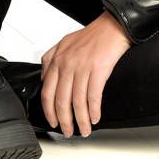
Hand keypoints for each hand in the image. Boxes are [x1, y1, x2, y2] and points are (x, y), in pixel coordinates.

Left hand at [40, 11, 132, 136]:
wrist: (113, 27)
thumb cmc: (92, 35)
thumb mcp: (65, 43)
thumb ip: (51, 60)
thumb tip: (45, 78)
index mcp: (57, 59)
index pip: (47, 91)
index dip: (49, 111)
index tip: (53, 121)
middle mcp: (67, 64)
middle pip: (61, 100)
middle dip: (64, 121)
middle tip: (67, 131)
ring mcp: (82, 67)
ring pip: (77, 102)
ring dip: (80, 120)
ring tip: (83, 129)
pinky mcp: (97, 69)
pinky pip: (93, 96)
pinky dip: (93, 111)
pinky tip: (94, 118)